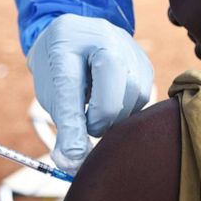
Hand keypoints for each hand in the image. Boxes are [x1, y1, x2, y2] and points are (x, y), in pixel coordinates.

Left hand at [27, 14, 153, 172]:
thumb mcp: (53, 93)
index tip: (72, 153)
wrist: (75, 38)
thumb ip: (65, 127)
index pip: (72, 86)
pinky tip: (112, 105)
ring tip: (96, 113)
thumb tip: (72, 164)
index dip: (74, 125)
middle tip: (87, 125)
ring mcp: (130, 48)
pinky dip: (127, 111)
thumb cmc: (60, 67)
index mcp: (70, 39)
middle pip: (116, 92)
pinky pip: (144, 97)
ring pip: (135, 97)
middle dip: (101, 120)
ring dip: (116, 117)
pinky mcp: (146, 64)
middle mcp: (105, 36)